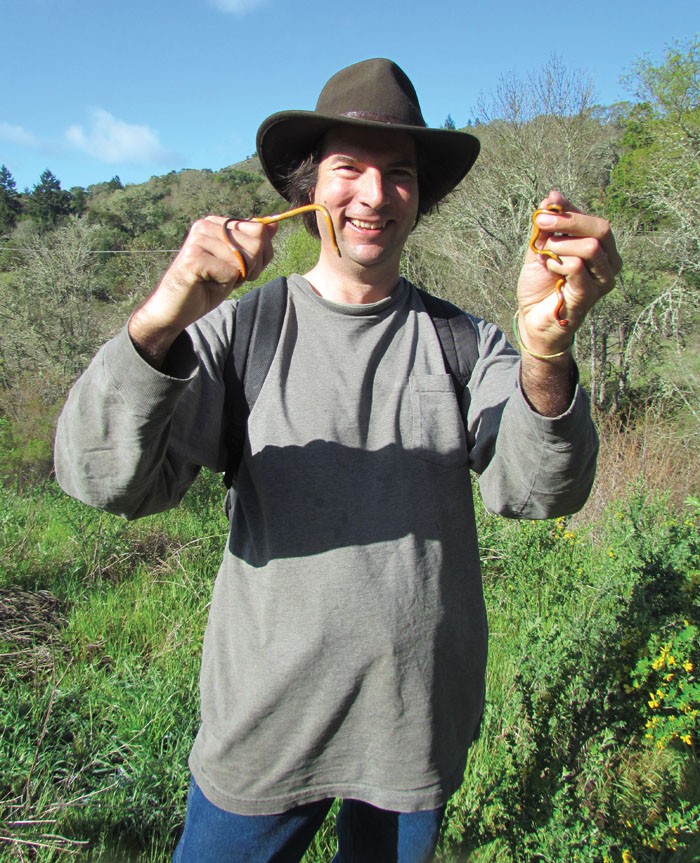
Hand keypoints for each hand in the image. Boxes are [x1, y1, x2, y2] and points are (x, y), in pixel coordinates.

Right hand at [129, 216, 276, 365]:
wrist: (174, 309)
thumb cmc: (206, 287)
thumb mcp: (236, 265)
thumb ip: (253, 245)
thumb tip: (274, 225)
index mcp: (216, 224)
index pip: (260, 230)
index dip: (262, 255)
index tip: (246, 269)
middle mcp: (205, 226)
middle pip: (257, 243)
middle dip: (253, 268)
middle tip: (231, 278)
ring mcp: (198, 240)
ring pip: (245, 259)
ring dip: (238, 278)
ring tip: (216, 280)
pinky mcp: (194, 258)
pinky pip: (231, 272)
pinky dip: (226, 284)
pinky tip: (208, 284)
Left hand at [516, 191, 620, 356]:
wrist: (532, 319)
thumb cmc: (541, 284)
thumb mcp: (542, 248)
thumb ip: (548, 225)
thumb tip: (553, 195)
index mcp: (602, 248)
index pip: (592, 219)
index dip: (568, 210)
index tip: (543, 211)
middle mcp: (609, 263)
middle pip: (601, 228)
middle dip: (568, 221)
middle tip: (541, 223)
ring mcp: (603, 281)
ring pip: (591, 246)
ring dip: (561, 244)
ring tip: (546, 253)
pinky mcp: (589, 295)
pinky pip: (577, 267)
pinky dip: (559, 263)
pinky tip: (551, 269)